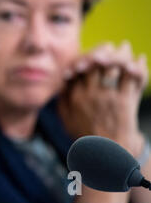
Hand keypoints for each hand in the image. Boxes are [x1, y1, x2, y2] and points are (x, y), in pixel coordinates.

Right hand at [58, 41, 147, 156]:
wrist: (103, 156)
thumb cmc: (84, 136)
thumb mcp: (65, 118)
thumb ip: (62, 98)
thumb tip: (63, 79)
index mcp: (74, 95)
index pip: (78, 67)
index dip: (85, 56)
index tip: (91, 55)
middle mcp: (89, 93)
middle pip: (96, 62)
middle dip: (104, 50)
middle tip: (110, 46)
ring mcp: (107, 97)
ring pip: (115, 66)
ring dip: (122, 54)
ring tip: (125, 47)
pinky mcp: (124, 103)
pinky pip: (132, 79)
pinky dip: (138, 67)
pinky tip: (140, 60)